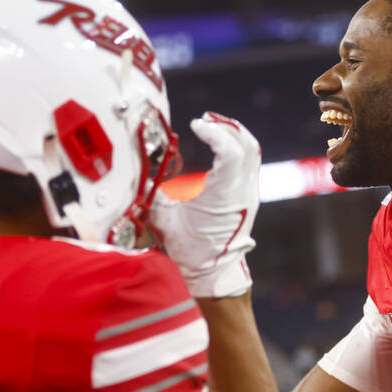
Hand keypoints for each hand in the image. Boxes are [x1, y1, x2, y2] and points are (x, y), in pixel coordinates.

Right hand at [150, 112, 260, 297]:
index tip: (196, 124)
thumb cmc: (188, 248)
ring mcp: (249, 193)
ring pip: (251, 151)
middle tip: (205, 120)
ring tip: (212, 126)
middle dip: (226, 126)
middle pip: (246, 145)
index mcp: (224, 196)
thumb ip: (154, 192)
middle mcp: (243, 192)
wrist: (212, 271)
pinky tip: (220, 143)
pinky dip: (237, 146)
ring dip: (233, 134)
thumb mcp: (164, 218)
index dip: (214, 133)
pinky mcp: (248, 195)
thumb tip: (140, 170)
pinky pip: (249, 161)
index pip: (231, 153)